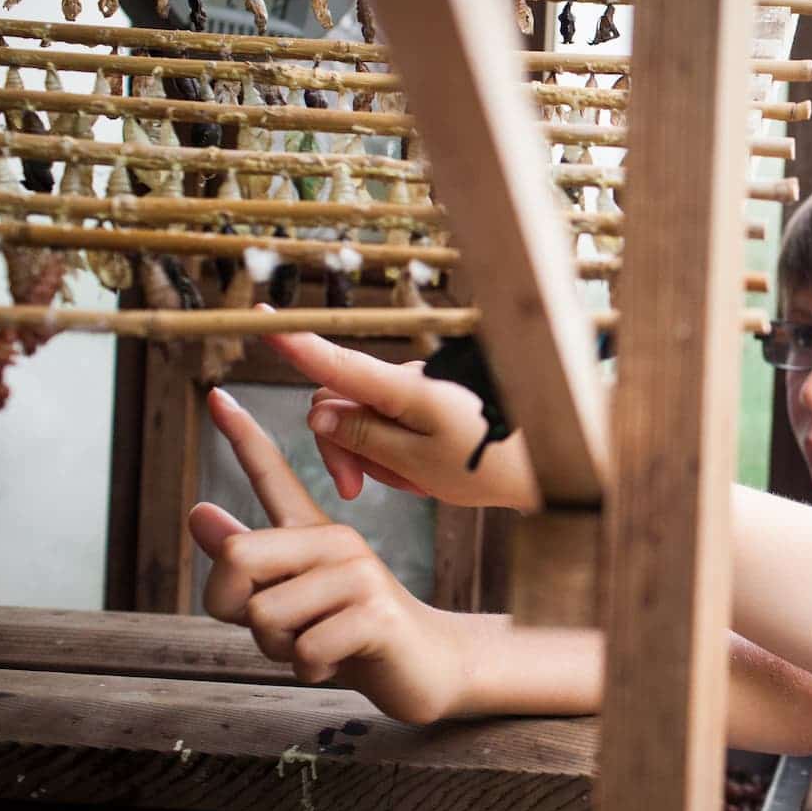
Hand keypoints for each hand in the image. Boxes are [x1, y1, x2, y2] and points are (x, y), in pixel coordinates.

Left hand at [189, 386, 471, 723]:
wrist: (424, 666)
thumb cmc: (349, 636)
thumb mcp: (288, 601)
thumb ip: (245, 567)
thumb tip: (198, 512)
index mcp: (313, 533)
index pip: (271, 475)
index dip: (242, 437)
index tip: (216, 395)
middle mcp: (337, 540)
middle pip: (237, 556)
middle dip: (236, 608)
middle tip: (278, 630)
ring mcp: (360, 572)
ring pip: (266, 614)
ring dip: (280, 649)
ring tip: (318, 647)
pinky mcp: (376, 612)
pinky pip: (304, 648)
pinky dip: (310, 669)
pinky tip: (339, 662)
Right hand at [259, 315, 542, 510]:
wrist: (550, 467)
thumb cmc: (490, 466)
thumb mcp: (417, 464)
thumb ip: (363, 437)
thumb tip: (317, 412)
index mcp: (403, 389)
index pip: (338, 361)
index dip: (296, 343)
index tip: (261, 318)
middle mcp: (407, 380)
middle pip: (337, 400)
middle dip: (337, 445)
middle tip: (355, 492)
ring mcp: (418, 390)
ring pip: (363, 420)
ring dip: (374, 457)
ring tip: (416, 483)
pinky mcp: (430, 403)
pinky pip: (392, 426)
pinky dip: (397, 456)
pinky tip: (428, 478)